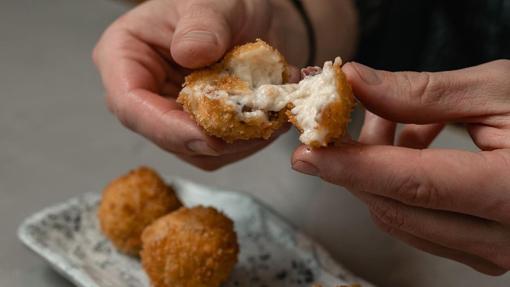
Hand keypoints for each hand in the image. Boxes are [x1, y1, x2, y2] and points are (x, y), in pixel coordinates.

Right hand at [93, 0, 305, 169]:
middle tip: (255, 127)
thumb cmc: (226, 3)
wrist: (257, 20)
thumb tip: (190, 53)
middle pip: (163, 135)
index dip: (165, 128)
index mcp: (125, 55)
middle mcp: (143, 91)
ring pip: (195, 150)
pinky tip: (268, 119)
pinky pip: (219, 150)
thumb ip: (203, 23)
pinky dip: (246, 141)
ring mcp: (170, 113)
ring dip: (235, 142)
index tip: (207, 136)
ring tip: (269, 115)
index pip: (129, 103)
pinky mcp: (197, 128)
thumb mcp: (216, 2)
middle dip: (210, 138)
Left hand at [292, 60, 509, 274]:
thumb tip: (357, 82)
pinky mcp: (479, 250)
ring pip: (399, 216)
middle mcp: (501, 237)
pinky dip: (399, 186)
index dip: (352, 165)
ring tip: (391, 119)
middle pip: (395, 204)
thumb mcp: (501, 90)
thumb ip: (424, 91)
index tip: (306, 152)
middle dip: (358, 159)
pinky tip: (412, 147)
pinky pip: (416, 223)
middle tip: (348, 114)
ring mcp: (490, 252)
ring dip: (378, 169)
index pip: (411, 184)